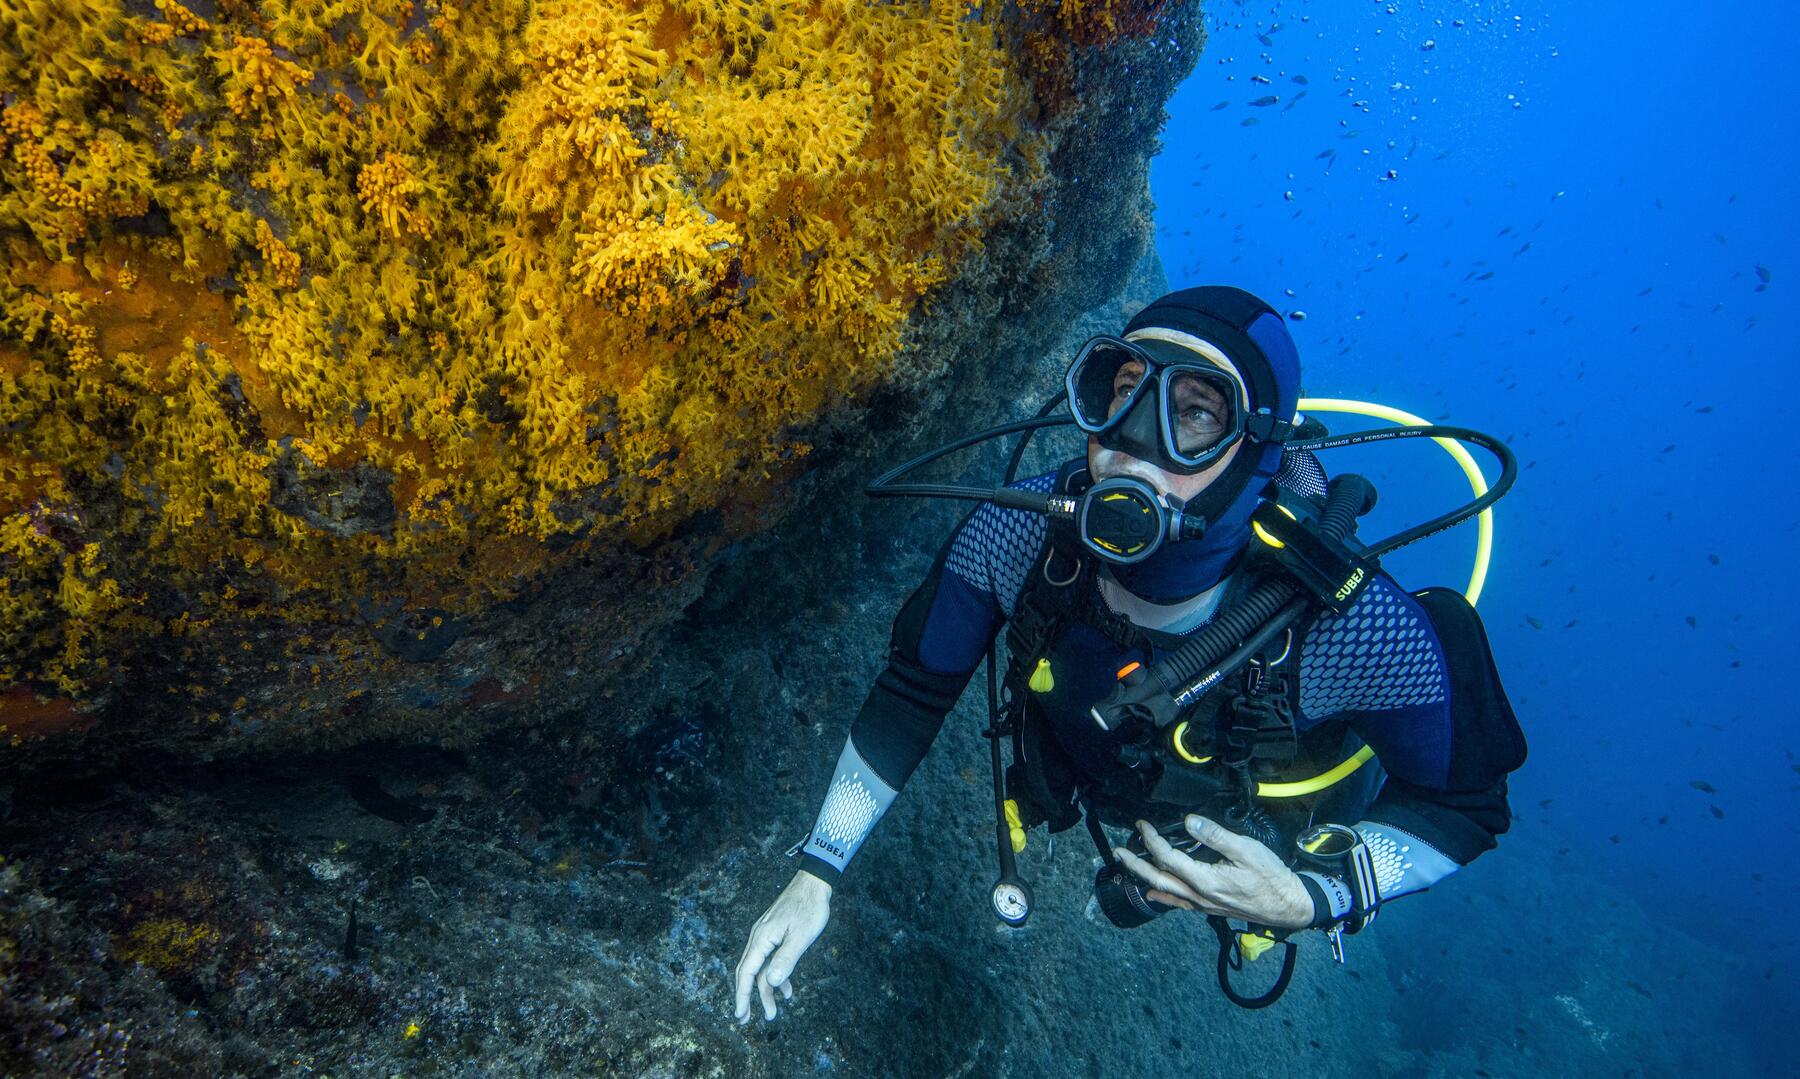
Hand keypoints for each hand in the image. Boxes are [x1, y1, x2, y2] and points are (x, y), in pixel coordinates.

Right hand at [733, 870, 831, 1023]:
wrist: (813, 883)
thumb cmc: (809, 908)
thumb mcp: (801, 936)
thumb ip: (786, 959)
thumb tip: (770, 983)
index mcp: (762, 939)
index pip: (746, 972)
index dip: (742, 995)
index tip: (740, 1015)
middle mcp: (759, 938)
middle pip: (748, 973)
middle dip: (747, 997)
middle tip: (745, 1020)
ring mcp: (766, 936)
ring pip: (761, 968)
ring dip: (765, 990)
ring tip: (772, 1012)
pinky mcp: (775, 935)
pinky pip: (771, 960)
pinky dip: (776, 976)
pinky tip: (786, 989)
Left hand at [1114, 815, 1314, 929]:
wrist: (1289, 906)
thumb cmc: (1272, 878)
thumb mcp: (1246, 850)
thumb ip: (1215, 835)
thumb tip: (1189, 821)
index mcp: (1205, 880)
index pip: (1167, 858)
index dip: (1151, 839)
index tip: (1142, 824)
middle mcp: (1198, 896)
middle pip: (1157, 878)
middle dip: (1135, 863)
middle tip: (1117, 851)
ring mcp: (1202, 904)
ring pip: (1165, 891)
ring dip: (1144, 876)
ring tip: (1129, 865)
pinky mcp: (1209, 907)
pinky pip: (1178, 902)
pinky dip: (1162, 895)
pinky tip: (1153, 891)